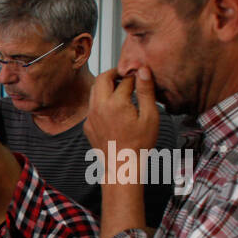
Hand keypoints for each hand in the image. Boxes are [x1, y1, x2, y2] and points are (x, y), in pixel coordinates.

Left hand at [85, 67, 160, 181]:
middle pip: (102, 78)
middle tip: (126, 75)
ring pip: (94, 91)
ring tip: (120, 89)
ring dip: (106, 85)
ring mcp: (90, 117)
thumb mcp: (149, 116)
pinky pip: (92, 106)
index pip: (124, 79)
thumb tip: (143, 70)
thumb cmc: (139, 144)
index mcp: (115, 103)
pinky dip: (101, 100)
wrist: (122, 167)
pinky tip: (113, 108)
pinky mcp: (87, 125)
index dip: (134, 75)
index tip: (141, 75)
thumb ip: (146, 91)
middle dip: (114, 73)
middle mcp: (98, 107)